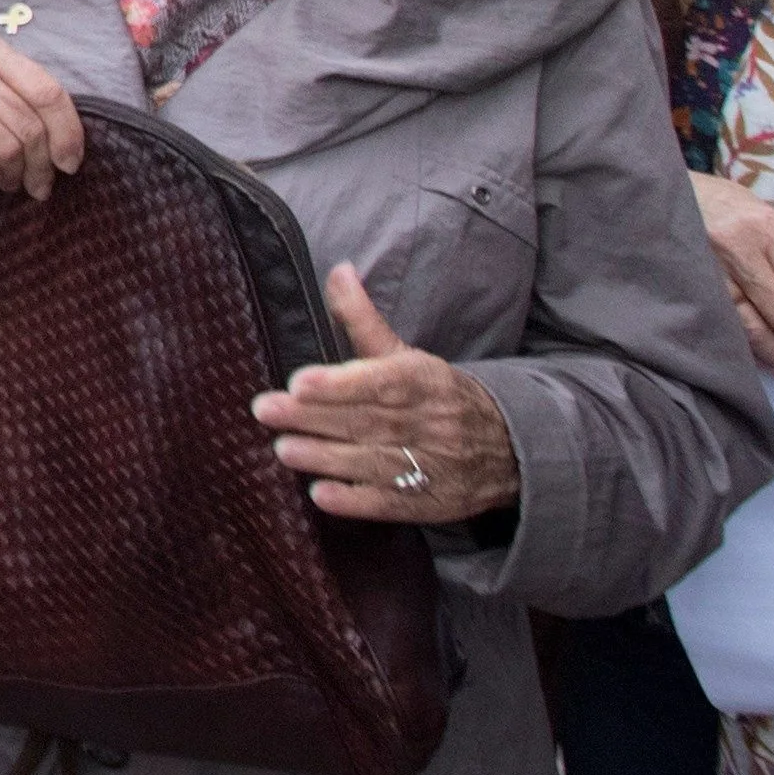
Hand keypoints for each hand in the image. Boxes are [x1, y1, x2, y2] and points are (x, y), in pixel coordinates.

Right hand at [0, 32, 83, 197]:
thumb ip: (26, 97)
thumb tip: (70, 148)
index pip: (46, 92)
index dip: (68, 132)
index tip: (71, 162)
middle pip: (27, 126)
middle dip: (41, 164)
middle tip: (41, 183)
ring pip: (5, 148)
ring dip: (14, 174)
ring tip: (11, 180)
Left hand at [254, 265, 523, 524]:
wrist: (508, 448)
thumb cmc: (437, 395)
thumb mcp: (407, 356)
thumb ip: (364, 320)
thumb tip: (339, 270)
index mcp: (423, 381)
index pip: (382, 381)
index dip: (342, 383)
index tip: (300, 381)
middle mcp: (430, 422)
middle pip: (368, 421)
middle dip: (314, 417)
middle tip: (266, 410)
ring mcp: (432, 466)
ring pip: (375, 462)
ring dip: (327, 458)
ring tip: (283, 449)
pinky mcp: (429, 503)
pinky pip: (392, 504)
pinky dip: (356, 501)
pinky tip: (321, 496)